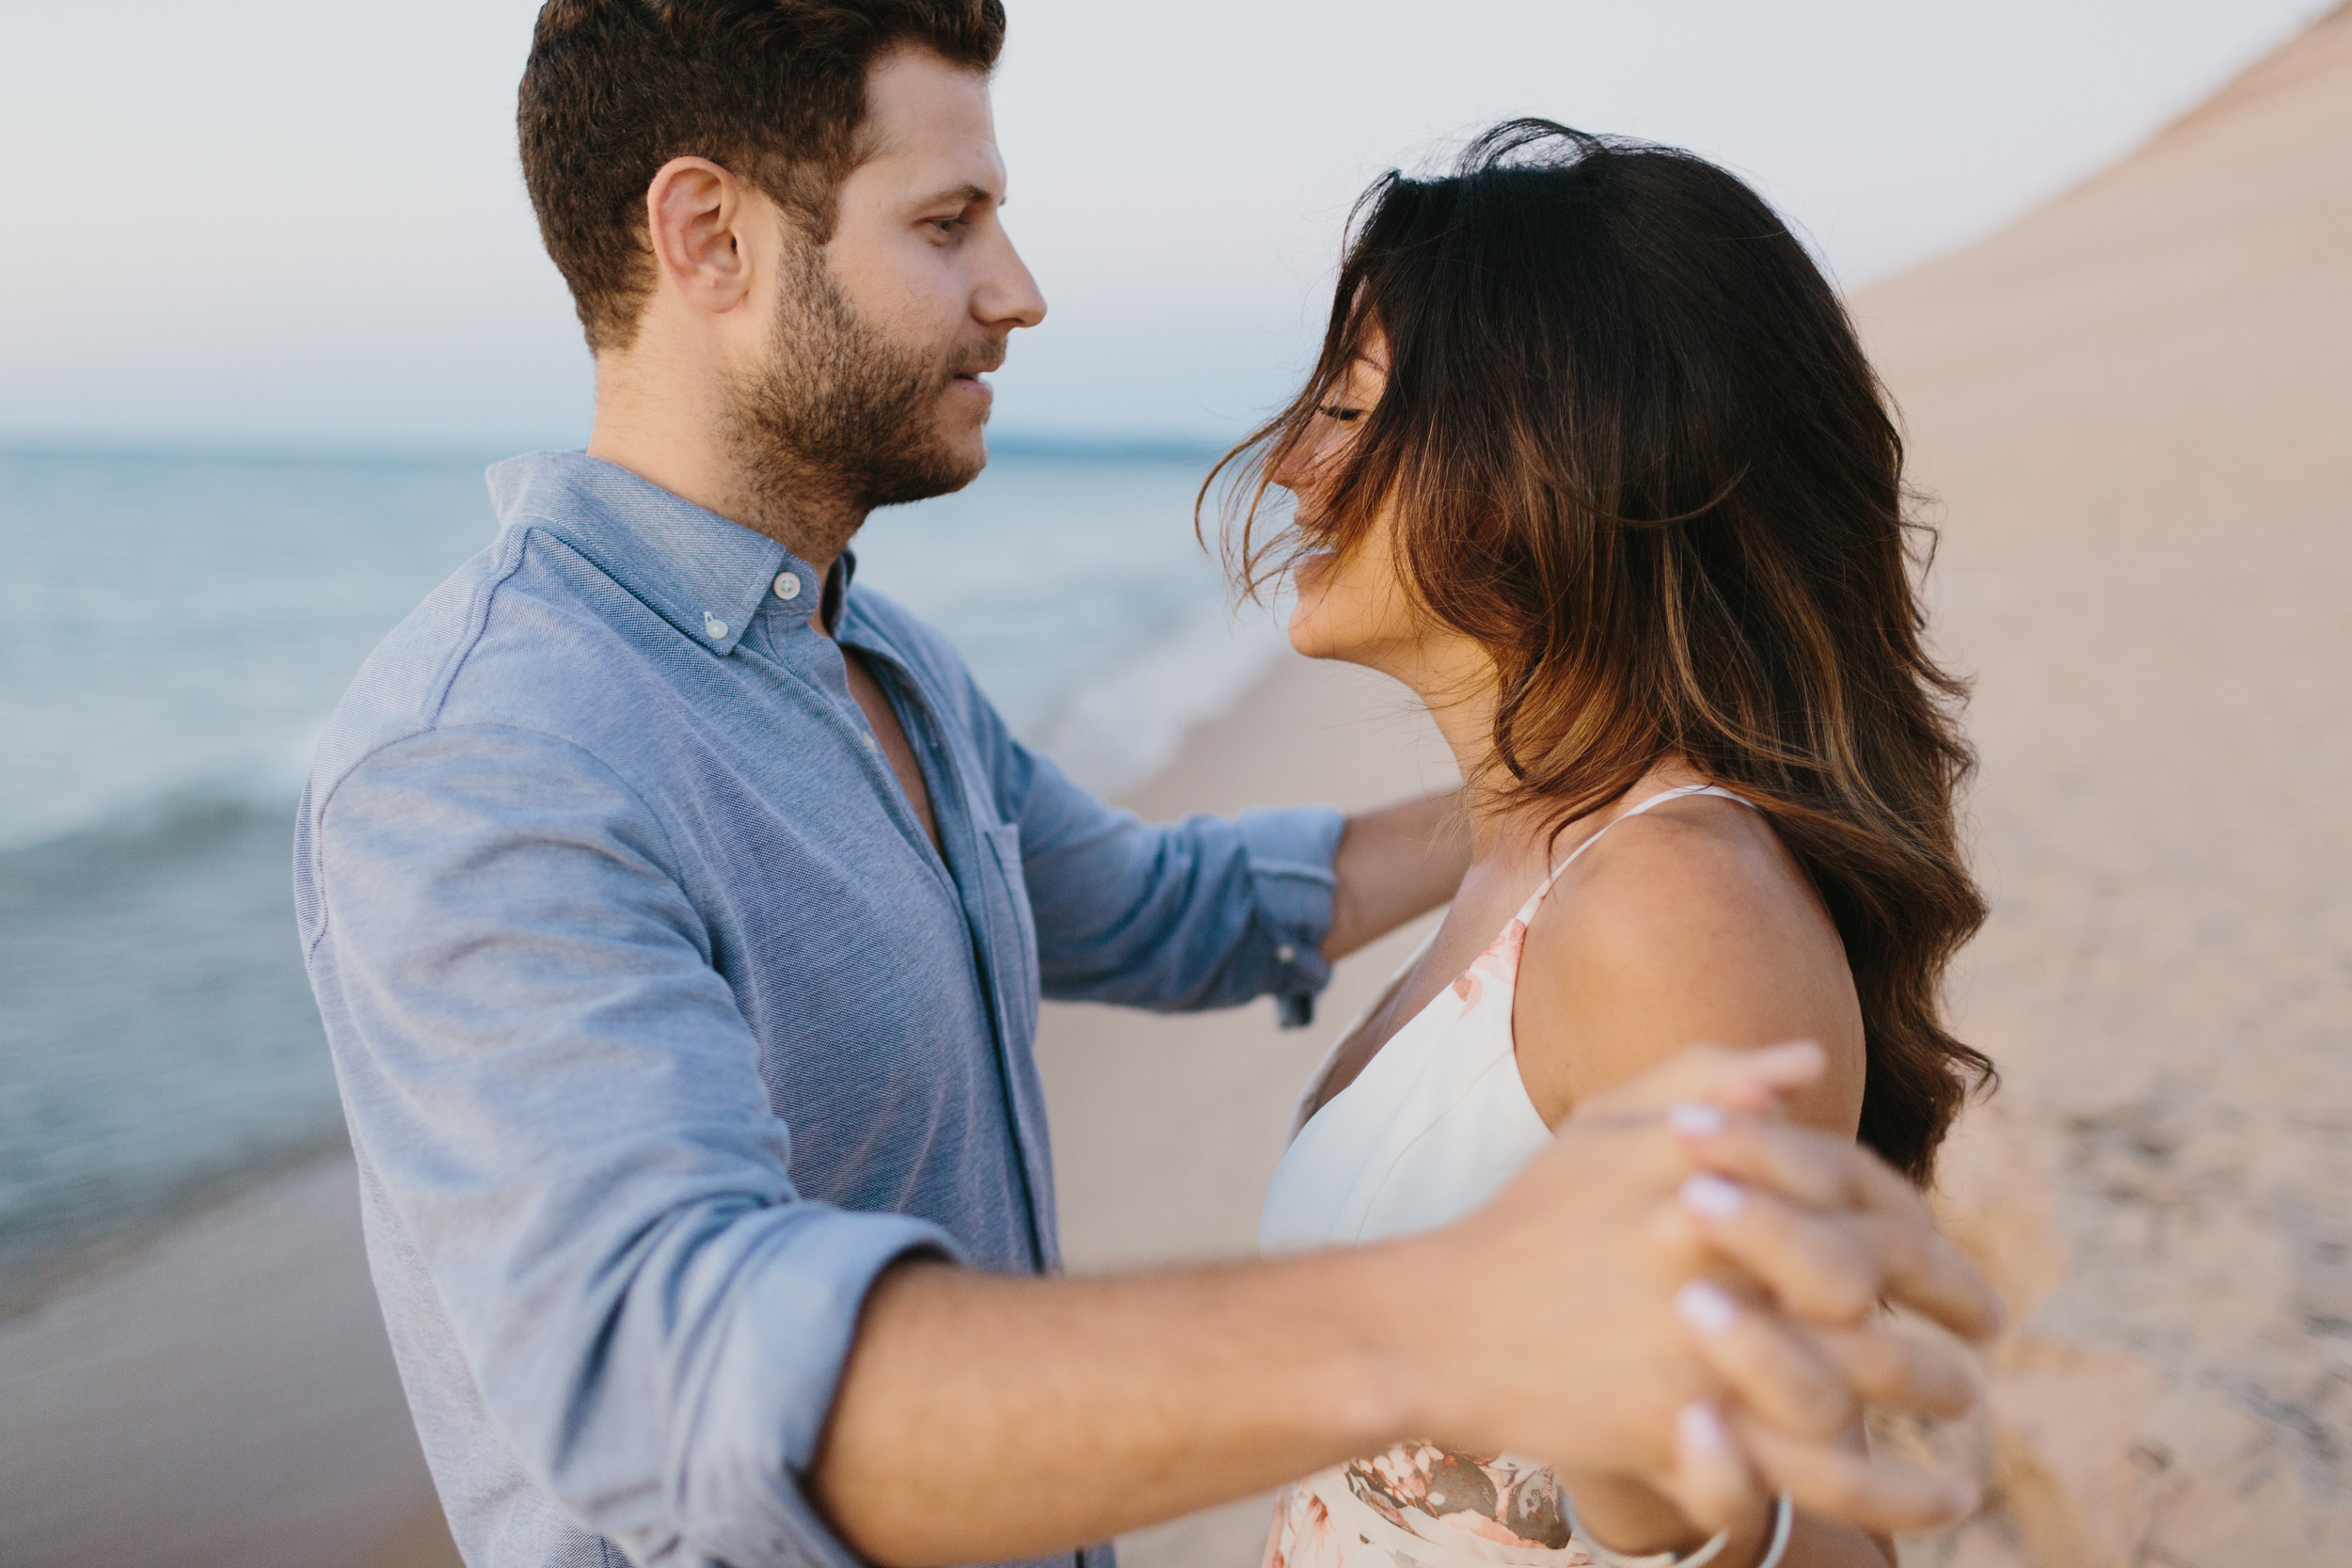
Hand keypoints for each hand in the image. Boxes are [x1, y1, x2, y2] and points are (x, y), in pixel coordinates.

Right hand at [1379, 1043, 1998, 1538]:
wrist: (1440, 1324)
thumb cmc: (1531, 1221)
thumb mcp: (1608, 1124)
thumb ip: (1704, 1074)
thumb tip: (1805, 1066)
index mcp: (1714, 1170)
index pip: (1856, 1188)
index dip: (1920, 1227)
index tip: (1944, 1258)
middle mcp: (1720, 1245)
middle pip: (1875, 1278)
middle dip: (1952, 1305)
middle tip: (1984, 1336)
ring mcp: (1704, 1338)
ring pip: (1863, 1380)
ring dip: (1937, 1398)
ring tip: (1967, 1420)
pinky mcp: (1686, 1424)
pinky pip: (1819, 1475)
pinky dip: (1896, 1494)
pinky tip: (1941, 1497)